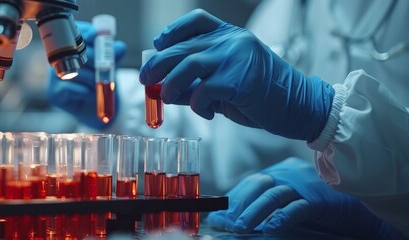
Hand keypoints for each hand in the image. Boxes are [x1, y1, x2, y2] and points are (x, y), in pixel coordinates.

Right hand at [46, 21, 126, 128]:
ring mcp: (53, 74)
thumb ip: (114, 53)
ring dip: (91, 80)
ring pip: (73, 71)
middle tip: (103, 69)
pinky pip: (69, 88)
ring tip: (97, 85)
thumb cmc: (100, 79)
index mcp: (71, 45)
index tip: (95, 36)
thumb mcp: (111, 64)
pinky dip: (84, 92)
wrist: (96, 106)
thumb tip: (118, 47)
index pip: (75, 32)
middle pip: (74, 52)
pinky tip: (89, 94)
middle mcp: (58, 57)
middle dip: (93, 61)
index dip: (85, 33)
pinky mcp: (54, 91)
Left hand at [139, 9, 333, 140]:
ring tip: (166, 98)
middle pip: (183, 46)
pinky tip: (206, 113)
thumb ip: (196, 81)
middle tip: (145, 79)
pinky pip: (204, 91)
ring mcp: (236, 58)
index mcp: (229, 35)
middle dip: (157, 64)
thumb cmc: (258, 94)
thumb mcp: (224, 81)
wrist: (296, 105)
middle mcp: (231, 41)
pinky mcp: (239, 80)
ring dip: (170, 84)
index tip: (158, 45)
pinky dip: (197, 105)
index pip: (196, 21)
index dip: (172, 32)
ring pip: (189, 65)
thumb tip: (162, 88)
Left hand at [206, 158, 404, 238]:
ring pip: (274, 196)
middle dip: (240, 206)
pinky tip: (270, 228)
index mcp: (282, 172)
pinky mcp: (320, 200)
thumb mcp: (286, 205)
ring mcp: (306, 185)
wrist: (358, 211)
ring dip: (254, 213)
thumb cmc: (319, 209)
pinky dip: (282, 218)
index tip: (219, 214)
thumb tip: (233, 220)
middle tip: (226, 223)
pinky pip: (298, 208)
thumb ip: (264, 209)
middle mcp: (291, 174)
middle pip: (259, 186)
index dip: (234, 199)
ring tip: (240, 228)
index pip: (251, 182)